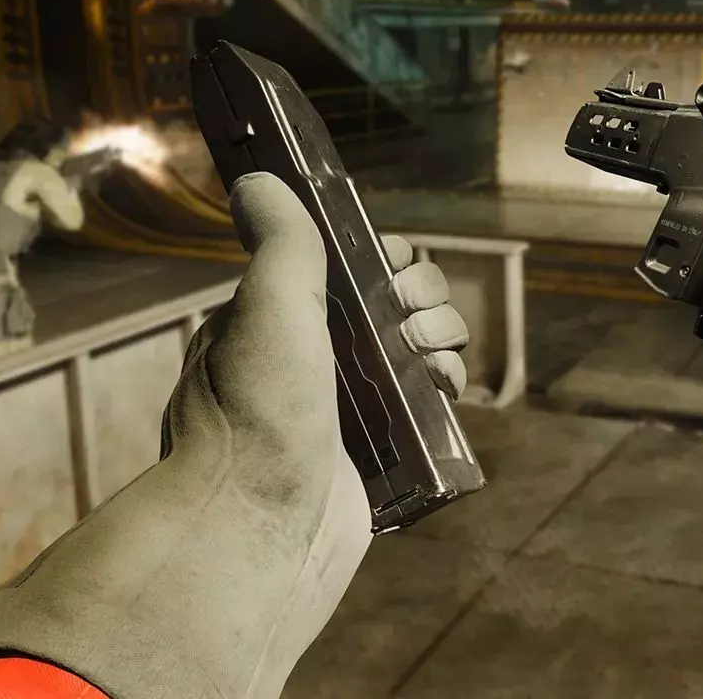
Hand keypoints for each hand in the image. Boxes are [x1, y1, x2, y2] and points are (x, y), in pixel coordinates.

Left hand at [0, 173, 469, 698]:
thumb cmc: (256, 412)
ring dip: (443, 339)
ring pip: (422, 349)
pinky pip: (430, 402)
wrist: (261, 526)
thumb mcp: (266, 304)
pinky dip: (446, 387)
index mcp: (283, 318)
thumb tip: (257, 175)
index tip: (392, 271)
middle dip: (423, 298)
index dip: (387, 259)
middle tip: (408, 323)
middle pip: (398, 301)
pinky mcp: (381, 450)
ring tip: (427, 361)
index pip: (352, 265)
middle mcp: (315, 357)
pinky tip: (442, 392)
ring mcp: (349, 405)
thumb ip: (279, 237)